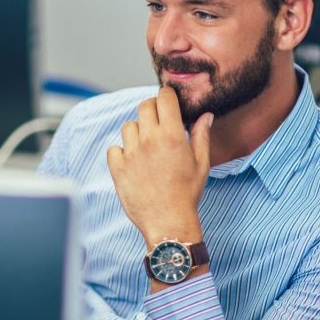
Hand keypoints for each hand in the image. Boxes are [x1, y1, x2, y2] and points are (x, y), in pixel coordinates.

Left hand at [106, 86, 212, 247]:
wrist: (168, 222)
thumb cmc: (187, 194)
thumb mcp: (201, 163)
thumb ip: (202, 135)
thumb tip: (205, 115)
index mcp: (171, 135)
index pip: (164, 97)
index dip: (167, 97)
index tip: (169, 104)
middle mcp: (149, 140)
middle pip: (144, 106)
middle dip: (152, 110)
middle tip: (159, 124)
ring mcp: (131, 153)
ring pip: (128, 126)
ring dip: (137, 131)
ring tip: (146, 146)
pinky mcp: (117, 168)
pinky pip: (114, 148)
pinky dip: (122, 152)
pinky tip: (133, 162)